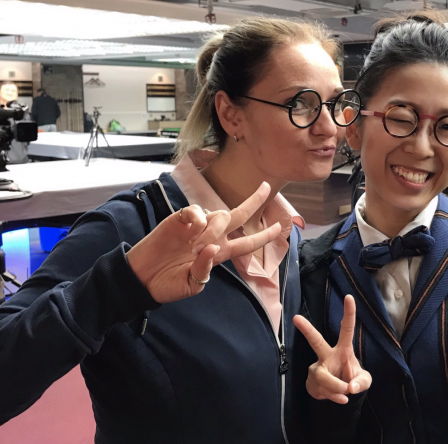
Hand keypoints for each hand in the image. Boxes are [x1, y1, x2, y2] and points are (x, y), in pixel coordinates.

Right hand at [126, 182, 280, 302]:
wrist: (141, 277)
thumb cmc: (167, 284)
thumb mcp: (190, 285)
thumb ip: (203, 270)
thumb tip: (212, 249)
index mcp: (219, 254)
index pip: (247, 242)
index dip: (264, 236)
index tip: (280, 227)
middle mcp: (212, 237)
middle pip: (238, 215)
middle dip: (254, 201)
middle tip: (266, 187)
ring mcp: (196, 226)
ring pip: (218, 214)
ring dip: (214, 227)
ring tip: (195, 245)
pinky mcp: (180, 219)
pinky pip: (196, 210)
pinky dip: (197, 217)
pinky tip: (190, 229)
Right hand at [293, 295, 371, 403]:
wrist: (338, 395)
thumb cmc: (352, 379)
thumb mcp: (364, 380)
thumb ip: (362, 382)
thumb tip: (350, 387)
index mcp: (343, 349)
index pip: (347, 329)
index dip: (349, 313)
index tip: (349, 297)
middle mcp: (327, 354)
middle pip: (316, 341)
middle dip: (307, 329)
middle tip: (296, 318)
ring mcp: (317, 367)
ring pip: (324, 377)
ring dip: (337, 388)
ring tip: (345, 395)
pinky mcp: (311, 380)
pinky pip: (323, 390)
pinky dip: (334, 397)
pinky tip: (340, 398)